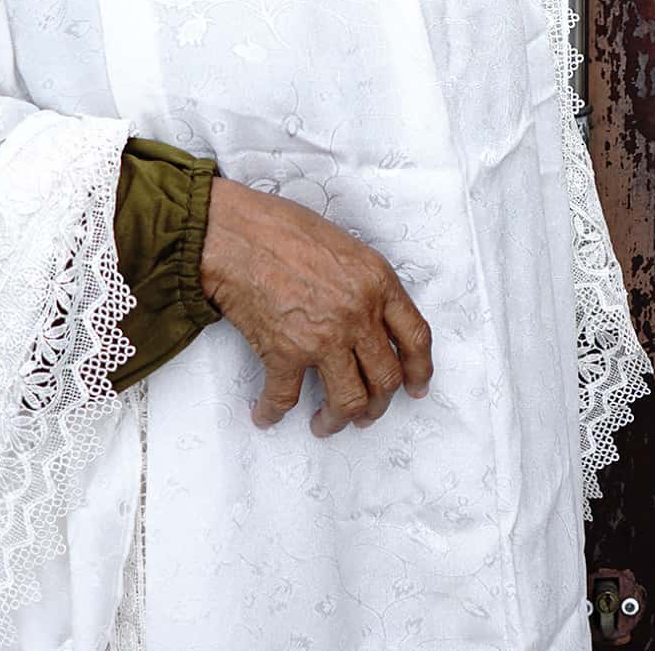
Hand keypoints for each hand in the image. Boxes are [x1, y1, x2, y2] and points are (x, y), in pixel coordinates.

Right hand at [197, 177, 433, 436]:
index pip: (416, 336)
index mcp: (379, 282)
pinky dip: (272, 413)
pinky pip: (285, 399)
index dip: (419, 369)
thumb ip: (364, 285)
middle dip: (377, 405)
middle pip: (385, 378)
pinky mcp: (285, 354)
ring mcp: (325, 338)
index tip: (415, 388)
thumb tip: (369, 319)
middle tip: (365, 413)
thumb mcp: (345, 248)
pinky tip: (265, 415)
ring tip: (324, 424)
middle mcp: (359, 314)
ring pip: (348, 400)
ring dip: (337, 420)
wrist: (235, 234)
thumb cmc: (282, 230)